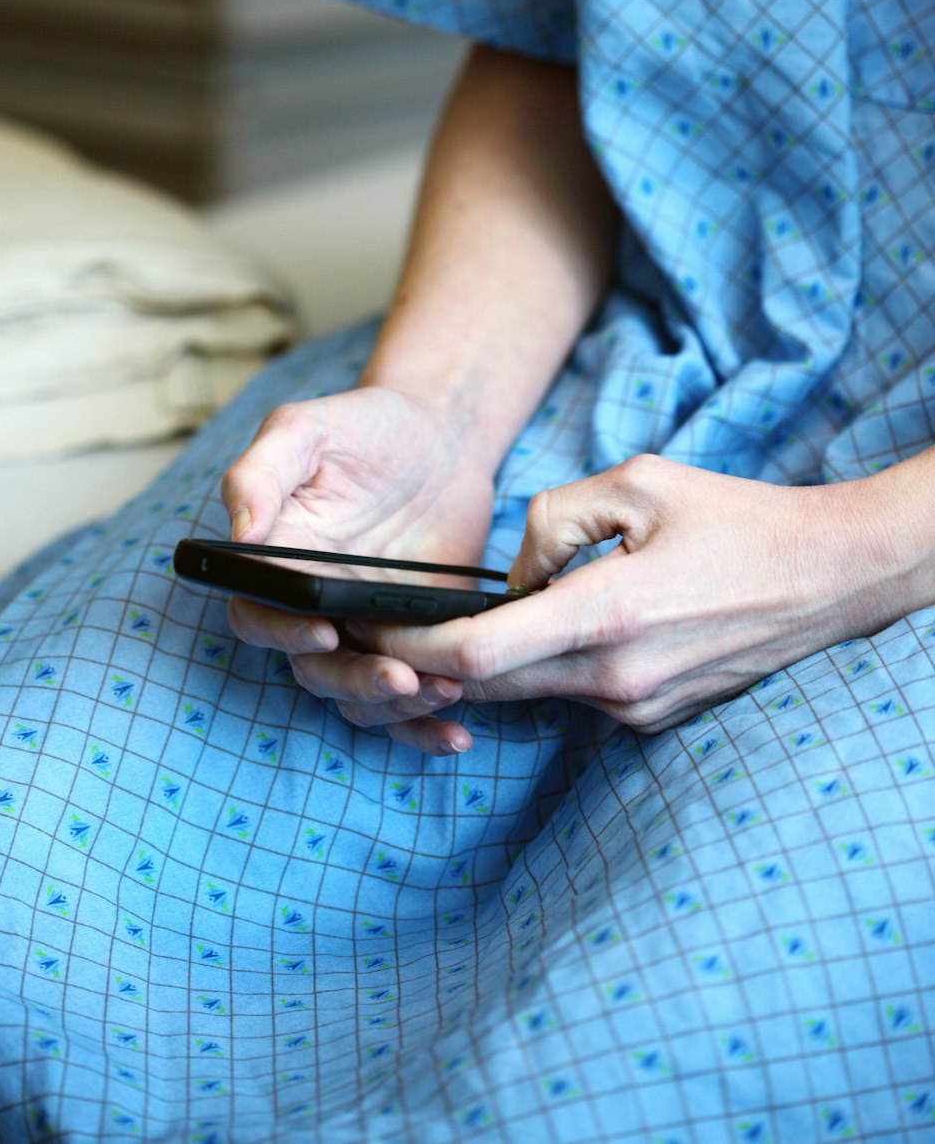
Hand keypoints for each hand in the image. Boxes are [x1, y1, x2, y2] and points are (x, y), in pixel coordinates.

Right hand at [220, 386, 495, 752]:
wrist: (441, 436)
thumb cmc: (366, 425)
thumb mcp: (307, 428)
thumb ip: (260, 472)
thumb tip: (239, 534)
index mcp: (275, 560)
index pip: (258, 615)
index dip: (283, 632)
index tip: (324, 631)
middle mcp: (312, 605)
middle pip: (314, 670)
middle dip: (356, 684)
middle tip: (402, 680)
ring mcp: (363, 628)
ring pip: (360, 696)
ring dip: (397, 710)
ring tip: (446, 693)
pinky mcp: (412, 641)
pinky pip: (407, 698)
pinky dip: (426, 725)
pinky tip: (459, 733)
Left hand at [337, 453, 914, 746]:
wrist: (828, 579)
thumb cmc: (737, 519)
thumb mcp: (639, 482)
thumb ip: (554, 519)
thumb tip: (515, 575)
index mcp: (609, 615)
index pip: (482, 655)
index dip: (417, 650)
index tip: (372, 633)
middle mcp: (618, 678)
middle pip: (492, 687)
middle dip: (434, 666)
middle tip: (384, 636)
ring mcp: (637, 707)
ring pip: (532, 693)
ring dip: (490, 668)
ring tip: (453, 628)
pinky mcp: (652, 717)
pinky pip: (574, 696)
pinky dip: (543, 670)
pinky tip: (542, 633)